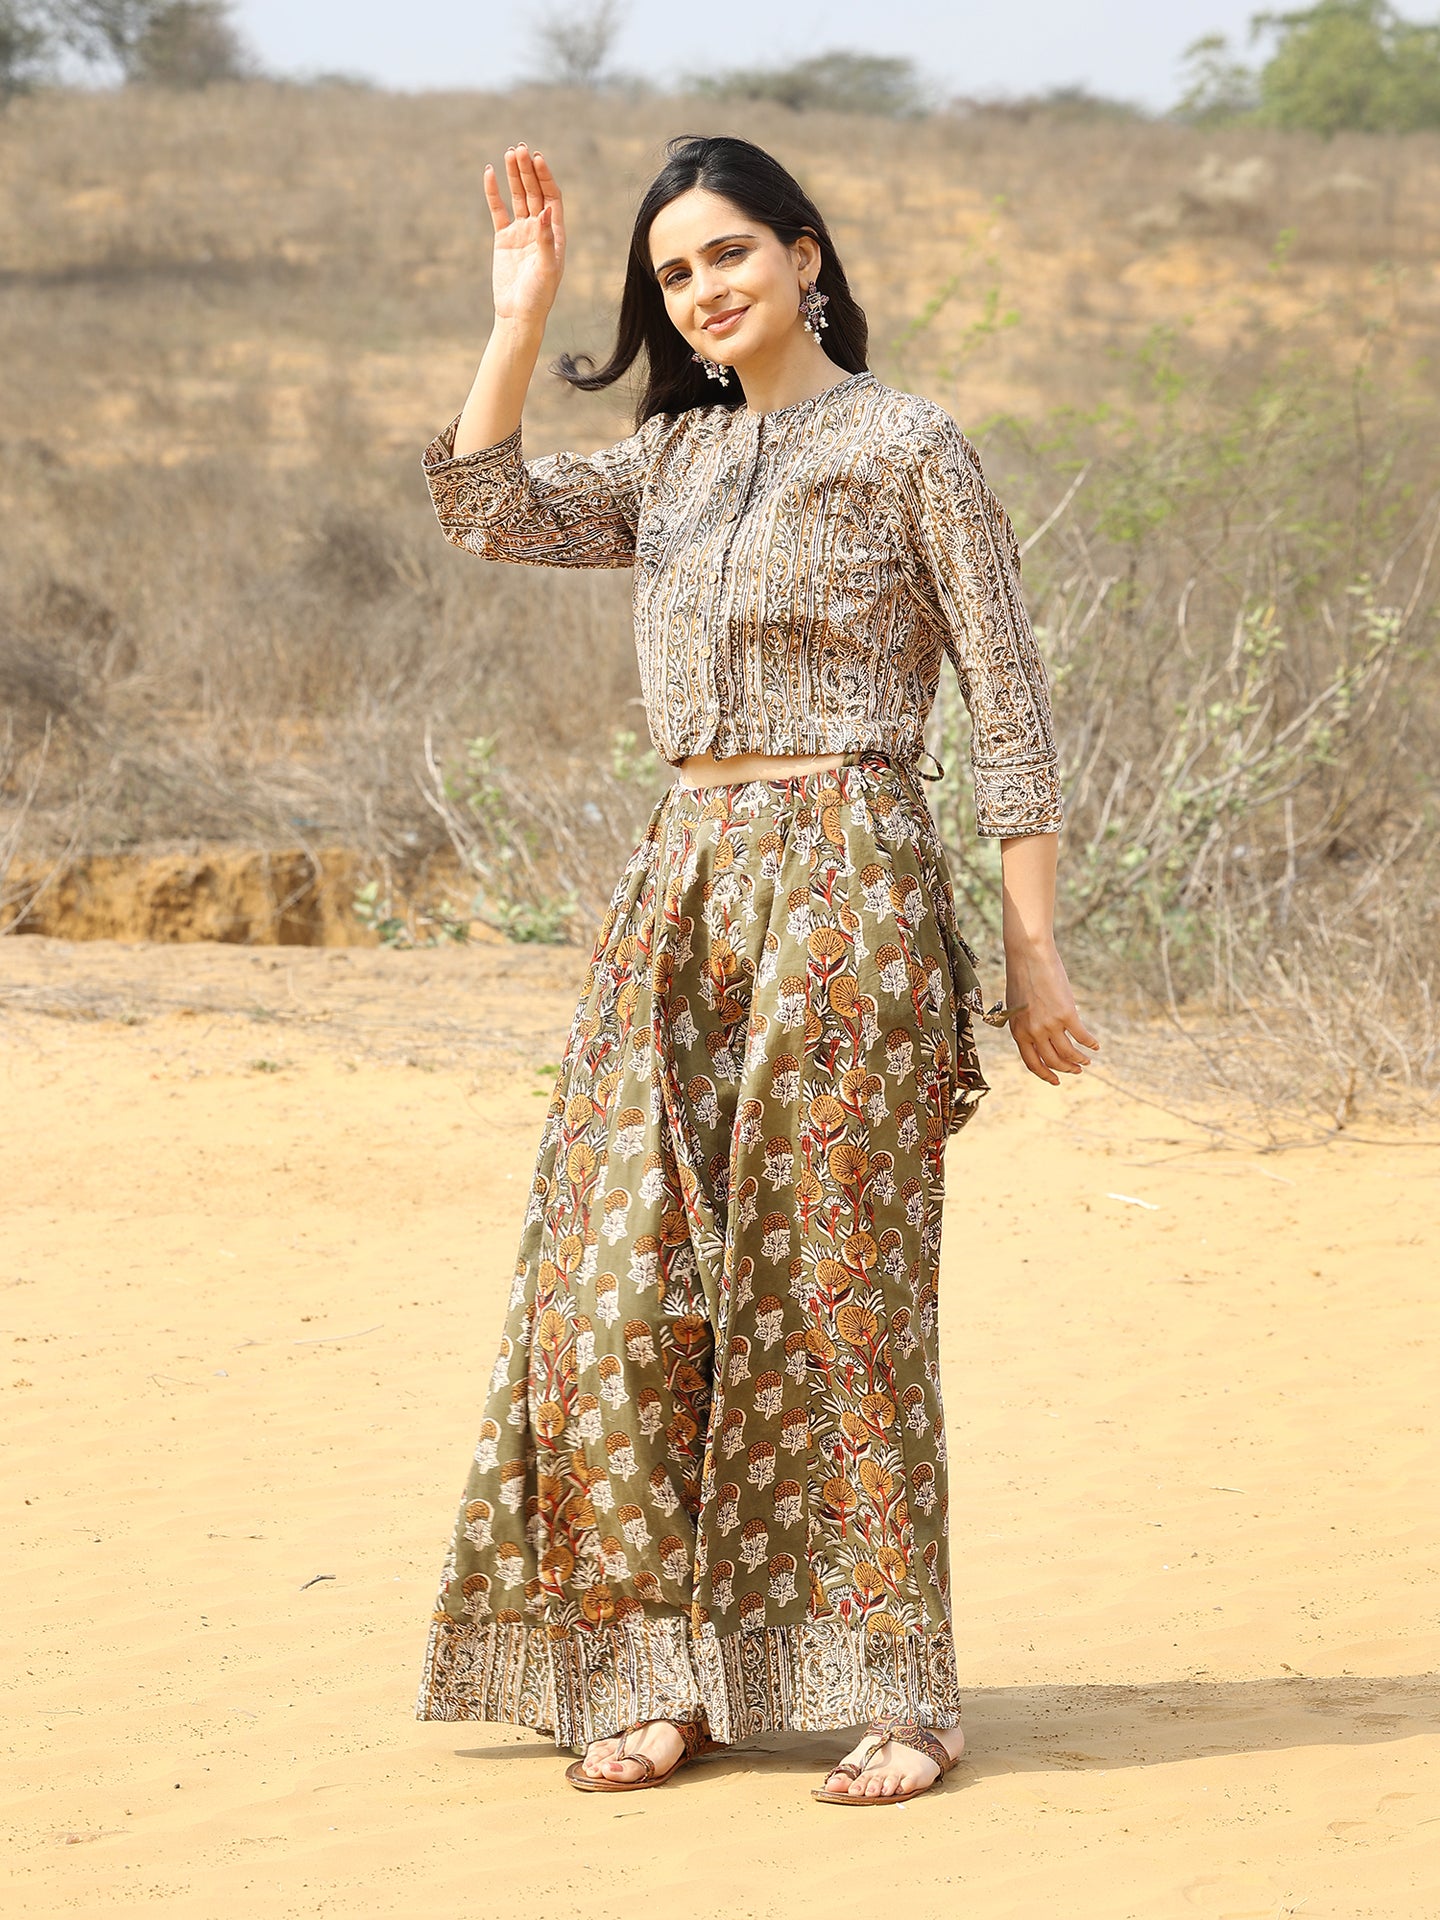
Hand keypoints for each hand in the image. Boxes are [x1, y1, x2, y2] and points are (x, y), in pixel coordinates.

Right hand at [485, 143, 565, 326]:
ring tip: (508, 153)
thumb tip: (546, 210)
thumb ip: (546, 239)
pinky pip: (498, 210)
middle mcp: (540, 229)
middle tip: (520, 149)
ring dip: (514, 175)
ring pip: (518, 196)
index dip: (545, 177)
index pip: (552, 197)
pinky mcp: (503, 238)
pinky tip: (489, 173)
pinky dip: (493, 192)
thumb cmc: (538, 296)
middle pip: (534, 192)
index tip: (537, 158)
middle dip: (528, 170)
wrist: (517, 314)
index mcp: (556, 234)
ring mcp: (521, 232)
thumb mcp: (546, 268)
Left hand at [1002, 941, 1098, 1085]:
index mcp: (1018, 1031)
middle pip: (1053, 1061)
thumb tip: (1037, 1037)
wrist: (1029, 956)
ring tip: (1087, 1061)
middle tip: (1077, 1070)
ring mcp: (1049, 1024)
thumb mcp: (1015, 1006)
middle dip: (1066, 1068)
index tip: (1056, 1081)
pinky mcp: (1066, 1014)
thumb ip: (1024, 1023)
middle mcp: (1033, 1032)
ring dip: (1080, 1060)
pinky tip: (1096, 1045)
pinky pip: (1081, 1036)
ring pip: (1068, 1053)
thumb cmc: (1022, 976)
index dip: (1045, 1075)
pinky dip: (1090, 1043)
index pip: (1032, 1063)